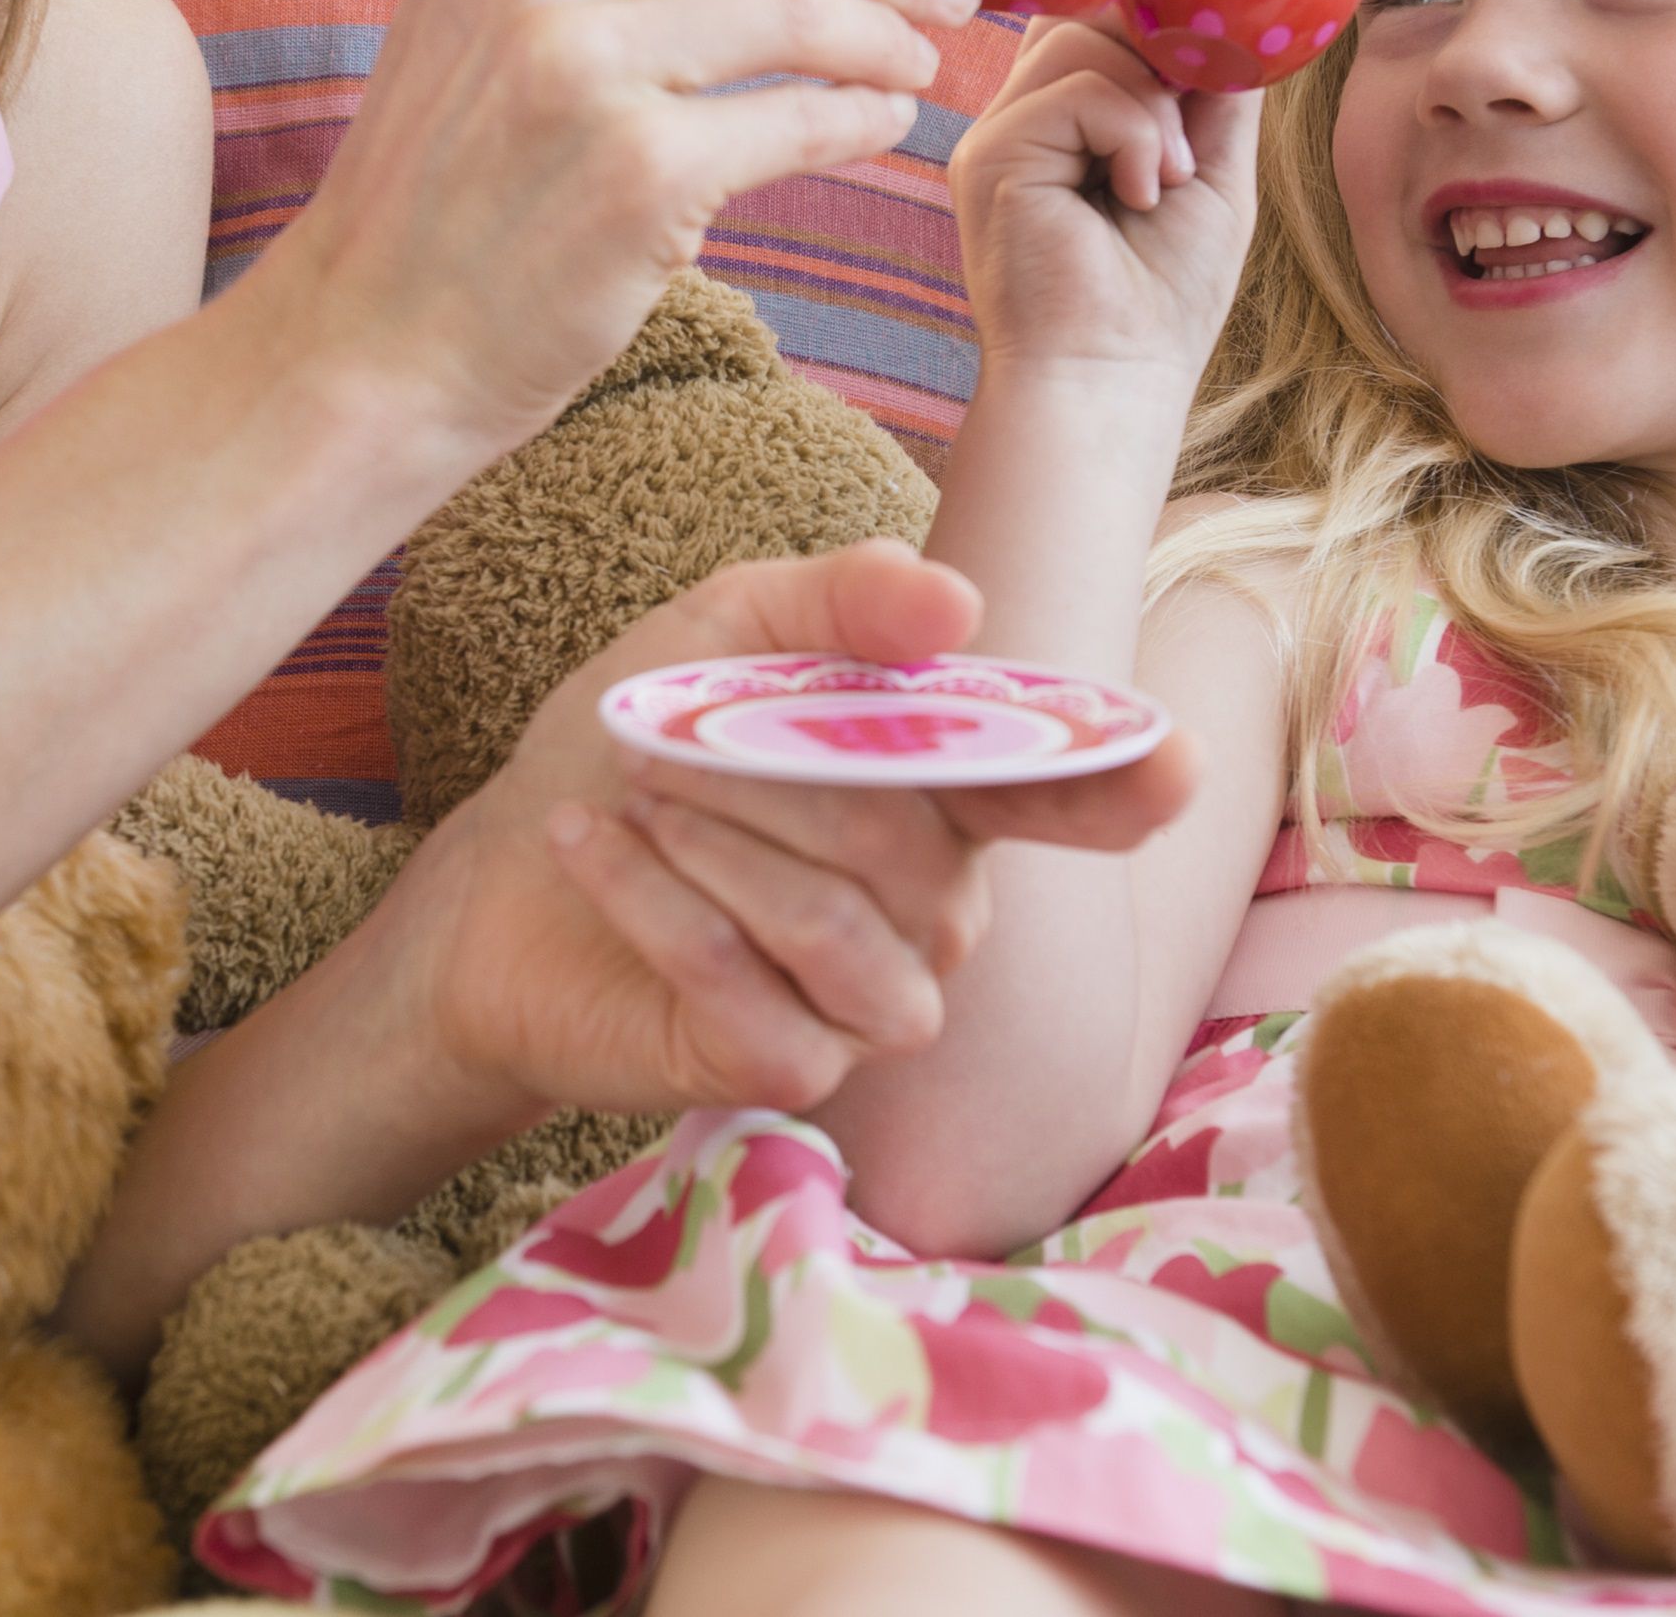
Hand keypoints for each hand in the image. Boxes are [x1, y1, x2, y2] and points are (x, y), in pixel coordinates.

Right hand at [251, 0, 978, 459]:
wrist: (371, 341)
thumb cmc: (457, 177)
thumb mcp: (492, 5)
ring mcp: (581, 63)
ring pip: (807, 5)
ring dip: (893, 32)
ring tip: (921, 62)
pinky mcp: (638, 174)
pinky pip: (805, 118)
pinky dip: (866, 117)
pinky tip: (882, 126)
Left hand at [394, 540, 1197, 1117]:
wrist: (498, 890)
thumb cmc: (632, 752)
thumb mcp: (723, 635)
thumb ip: (840, 606)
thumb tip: (957, 603)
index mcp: (950, 796)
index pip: (1069, 788)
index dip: (1124, 778)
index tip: (1176, 761)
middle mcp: (941, 909)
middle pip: (908, 841)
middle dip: (768, 771)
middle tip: (659, 735)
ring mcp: (876, 1002)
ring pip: (842, 927)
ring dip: (715, 840)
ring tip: (628, 790)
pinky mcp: (790, 1073)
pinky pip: (757, 996)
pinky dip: (662, 908)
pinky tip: (594, 849)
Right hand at [949, 14, 1257, 384]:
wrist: (1113, 378)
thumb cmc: (1163, 295)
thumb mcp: (1211, 169)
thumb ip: (1213, 85)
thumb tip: (1232, 7)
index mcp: (1063, 120)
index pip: (1094, 14)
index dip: (1152, 16)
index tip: (1207, 64)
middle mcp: (1022, 118)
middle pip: (1086, 7)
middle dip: (1160, 50)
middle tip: (1190, 135)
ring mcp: (999, 134)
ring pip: (1082, 36)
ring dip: (1155, 101)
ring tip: (1167, 178)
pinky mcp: (991, 156)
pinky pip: (1078, 87)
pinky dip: (1134, 133)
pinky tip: (1141, 193)